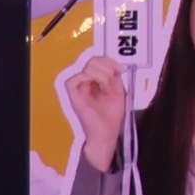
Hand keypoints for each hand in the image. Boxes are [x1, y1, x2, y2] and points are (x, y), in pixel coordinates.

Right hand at [68, 53, 127, 170]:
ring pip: (84, 68)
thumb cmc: (111, 115)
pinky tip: (99, 83)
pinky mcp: (74, 97)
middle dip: (107, 65)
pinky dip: (88, 77)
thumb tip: (114, 66)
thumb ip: (114, 77)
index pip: (97, 61)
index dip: (110, 61)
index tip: (122, 69)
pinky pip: (73, 80)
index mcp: (95, 81)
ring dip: (101, 72)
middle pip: (91, 61)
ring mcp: (79, 90)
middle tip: (115, 75)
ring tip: (108, 83)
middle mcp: (86, 83)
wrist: (107, 132)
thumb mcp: (118, 92)